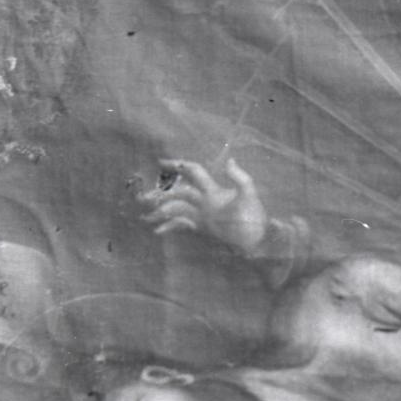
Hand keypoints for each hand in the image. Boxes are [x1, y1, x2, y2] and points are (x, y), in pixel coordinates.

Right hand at [144, 155, 266, 254]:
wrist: (258, 240)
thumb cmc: (254, 218)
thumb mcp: (249, 196)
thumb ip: (240, 178)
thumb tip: (230, 159)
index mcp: (213, 190)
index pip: (193, 173)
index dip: (178, 165)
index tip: (160, 162)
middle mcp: (205, 200)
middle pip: (179, 192)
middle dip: (161, 193)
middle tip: (142, 198)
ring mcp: (203, 214)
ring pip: (177, 209)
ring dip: (161, 211)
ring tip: (145, 217)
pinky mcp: (204, 227)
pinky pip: (183, 224)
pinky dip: (170, 226)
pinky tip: (158, 232)